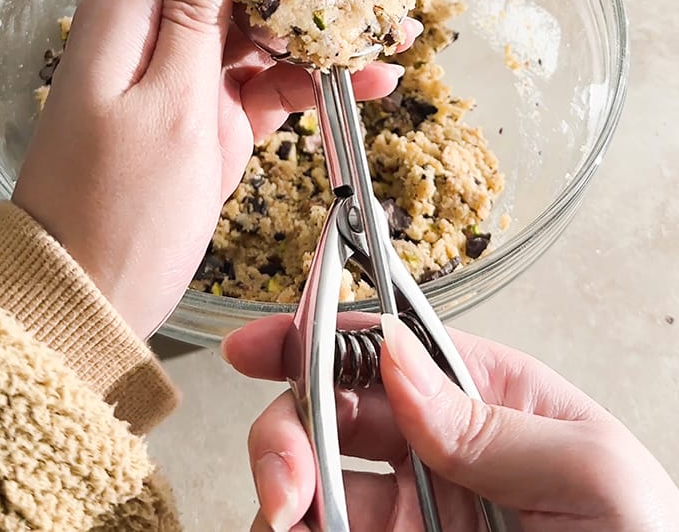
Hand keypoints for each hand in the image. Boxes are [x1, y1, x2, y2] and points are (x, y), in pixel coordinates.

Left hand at [12, 0, 413, 337]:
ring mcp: (180, 77)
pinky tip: (367, 82)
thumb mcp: (165, 101)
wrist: (85, 297)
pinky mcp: (204, 120)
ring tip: (394, 27)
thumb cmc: (111, 207)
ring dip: (321, 24)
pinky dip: (311, 80)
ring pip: (259, 25)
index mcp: (126, 12)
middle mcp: (151, 33)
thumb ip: (193, 10)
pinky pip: (265, 82)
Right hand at [225, 314, 678, 529]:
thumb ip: (490, 419)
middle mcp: (435, 453)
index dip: (311, 335)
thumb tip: (393, 357)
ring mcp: (405, 516)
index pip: (384, 348)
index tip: (254, 350)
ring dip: (283, 496)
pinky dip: (292, 531)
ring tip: (295, 527)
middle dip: (285, 434)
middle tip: (287, 486)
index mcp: (489, 403)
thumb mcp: (593, 476)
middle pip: (324, 411)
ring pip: (305, 483)